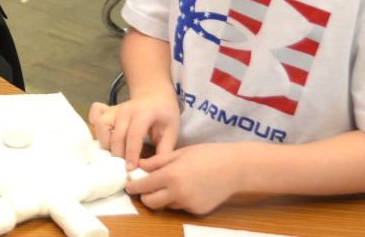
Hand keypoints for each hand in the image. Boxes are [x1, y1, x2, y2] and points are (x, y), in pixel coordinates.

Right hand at [89, 88, 179, 170]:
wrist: (156, 96)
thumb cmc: (165, 114)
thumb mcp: (171, 132)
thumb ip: (164, 151)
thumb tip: (153, 170)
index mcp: (144, 113)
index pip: (134, 135)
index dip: (131, 154)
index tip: (131, 169)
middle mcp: (127, 109)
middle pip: (117, 136)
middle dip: (120, 155)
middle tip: (126, 165)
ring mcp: (116, 108)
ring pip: (101, 126)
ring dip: (106, 143)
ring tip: (117, 152)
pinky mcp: (109, 110)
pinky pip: (95, 114)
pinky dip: (95, 125)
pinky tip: (105, 135)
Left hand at [127, 143, 242, 213]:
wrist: (235, 168)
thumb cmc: (207, 154)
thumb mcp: (179, 153)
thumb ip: (157, 161)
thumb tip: (139, 164)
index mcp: (171, 176)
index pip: (144, 186)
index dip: (134, 187)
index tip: (129, 186)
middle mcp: (178, 193)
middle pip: (151, 203)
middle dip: (145, 196)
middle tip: (145, 188)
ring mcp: (189, 204)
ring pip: (166, 205)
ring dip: (162, 197)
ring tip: (170, 183)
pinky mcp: (198, 211)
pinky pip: (181, 207)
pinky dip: (178, 199)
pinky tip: (187, 187)